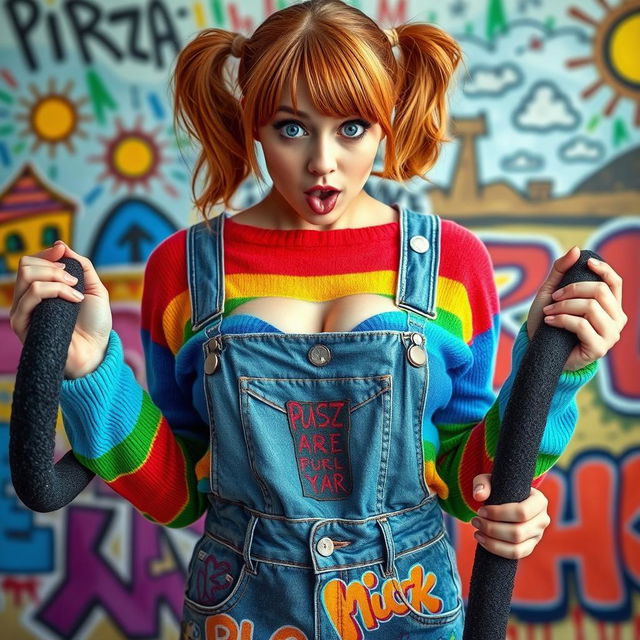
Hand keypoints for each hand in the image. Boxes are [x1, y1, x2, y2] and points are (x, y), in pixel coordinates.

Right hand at [10, 241, 112, 378]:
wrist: (97, 350)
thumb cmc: (95, 323)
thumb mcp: (94, 288)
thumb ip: (80, 265)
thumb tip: (61, 245)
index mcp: (42, 289)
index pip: (31, 262)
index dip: (46, 253)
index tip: (62, 253)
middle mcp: (28, 299)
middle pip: (25, 265)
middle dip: (53, 266)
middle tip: (73, 280)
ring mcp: (24, 311)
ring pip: (27, 277)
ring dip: (56, 278)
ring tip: (76, 292)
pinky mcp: (23, 324)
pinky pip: (32, 295)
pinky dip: (57, 291)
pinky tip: (74, 301)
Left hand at [470, 473, 549, 559]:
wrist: (505, 499)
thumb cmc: (499, 487)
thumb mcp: (489, 480)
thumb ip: (483, 483)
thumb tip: (478, 496)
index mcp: (539, 501)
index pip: (522, 512)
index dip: (498, 514)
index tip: (480, 511)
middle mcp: (542, 519)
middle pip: (518, 532)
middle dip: (492, 529)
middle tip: (475, 521)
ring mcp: (538, 535)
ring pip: (517, 547)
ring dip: (493, 542)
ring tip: (477, 532)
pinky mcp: (530, 547)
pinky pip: (515, 555)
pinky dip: (497, 550)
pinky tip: (483, 541)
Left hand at [526, 246, 626, 370]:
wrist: (538, 350)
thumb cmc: (548, 321)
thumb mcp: (551, 293)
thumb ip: (562, 271)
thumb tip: (576, 249)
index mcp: (610, 306)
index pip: (615, 282)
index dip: (604, 269)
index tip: (587, 262)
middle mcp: (616, 320)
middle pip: (600, 291)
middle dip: (572, 290)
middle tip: (553, 298)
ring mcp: (610, 335)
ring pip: (591, 307)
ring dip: (564, 307)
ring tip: (549, 313)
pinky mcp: (599, 348)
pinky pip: (582, 325)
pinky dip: (562, 320)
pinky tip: (550, 322)